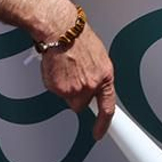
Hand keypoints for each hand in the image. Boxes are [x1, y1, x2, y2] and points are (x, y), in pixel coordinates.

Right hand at [41, 23, 115, 139]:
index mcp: (105, 75)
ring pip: (67, 97)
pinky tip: (56, 67)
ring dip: (64, 87)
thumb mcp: (97, 55)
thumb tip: (92, 81)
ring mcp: (76, 88)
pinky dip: (53, 82)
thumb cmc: (78, 36)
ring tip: (64, 67)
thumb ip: (96, 74)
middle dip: (76, 94)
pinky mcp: (60, 89)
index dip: (104, 124)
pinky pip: (54, 91)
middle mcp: (92, 85)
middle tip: (71, 77)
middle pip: (81, 103)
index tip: (99, 132)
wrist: (61, 29)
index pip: (108, 107)